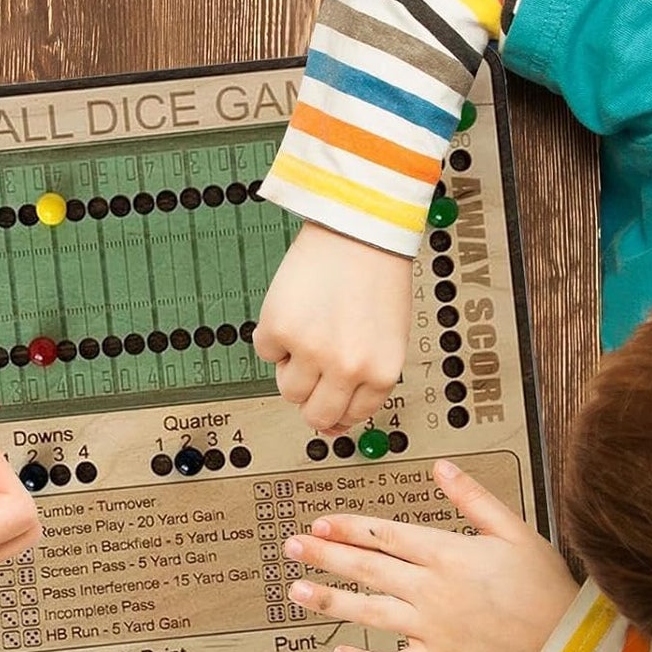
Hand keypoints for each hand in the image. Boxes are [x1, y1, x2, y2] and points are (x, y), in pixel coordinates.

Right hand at [253, 221, 413, 432]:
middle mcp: (348, 367)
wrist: (358, 226)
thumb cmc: (377, 275)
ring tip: (309, 329)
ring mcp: (312, 350)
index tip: (332, 390)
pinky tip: (296, 308)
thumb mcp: (386, 338)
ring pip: (287, 390)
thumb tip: (332, 425)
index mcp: (382, 372)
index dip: (339, 404)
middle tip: (315, 365)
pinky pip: (266, 352)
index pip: (352, 417)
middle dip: (312, 397)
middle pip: (316, 416)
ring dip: (292, 366)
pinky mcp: (280, 328)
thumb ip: (363, 379)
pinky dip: (274, 334)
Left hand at [282, 460, 580, 651]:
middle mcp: (432, 590)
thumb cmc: (544, 584)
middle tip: (292, 546)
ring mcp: (432, 629)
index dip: (349, 527)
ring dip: (330, 601)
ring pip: (369, 613)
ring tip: (297, 592)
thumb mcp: (513, 530)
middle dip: (326, 555)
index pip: (386, 535)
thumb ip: (473, 498)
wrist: (566, 642)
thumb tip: (441, 467)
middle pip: (368, 568)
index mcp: (448, 554)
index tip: (320, 522)